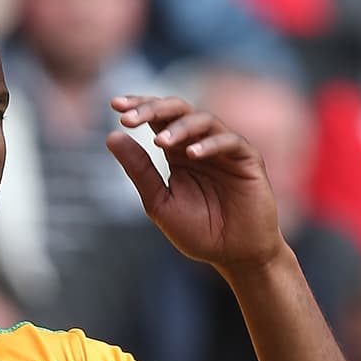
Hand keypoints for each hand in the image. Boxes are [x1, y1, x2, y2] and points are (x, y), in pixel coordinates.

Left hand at [106, 94, 284, 275]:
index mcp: (177, 152)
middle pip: (178, 110)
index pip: (158, 119)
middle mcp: (200, 143)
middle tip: (129, 118)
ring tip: (160, 142)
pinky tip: (192, 154)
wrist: (235, 255)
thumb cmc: (199, 232)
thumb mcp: (160, 202)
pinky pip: (230, 141)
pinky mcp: (248, 158)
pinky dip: (210, 144)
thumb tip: (112, 136)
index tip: (115, 105)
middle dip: (153, 109)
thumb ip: (140, 171)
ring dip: (179, 128)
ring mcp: (225, 149)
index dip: (139, 107)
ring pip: (203, 120)